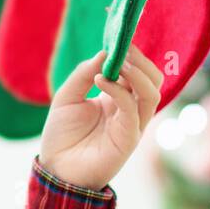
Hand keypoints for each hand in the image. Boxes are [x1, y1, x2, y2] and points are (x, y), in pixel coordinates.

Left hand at [37, 43, 162, 190]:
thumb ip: (84, 74)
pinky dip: (120, 89)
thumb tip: (105, 53)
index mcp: (117, 98)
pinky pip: (133, 108)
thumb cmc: (61, 136)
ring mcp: (132, 124)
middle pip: (153, 79)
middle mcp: (129, 110)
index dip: (131, 54)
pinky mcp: (129, 138)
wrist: (56, 170)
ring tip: (117, 62)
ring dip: (137, 73)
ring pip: (152, 92)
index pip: (137, 72)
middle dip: (141, 61)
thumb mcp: (66, 97)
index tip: (118, 37)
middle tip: (122, 49)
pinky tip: (101, 80)